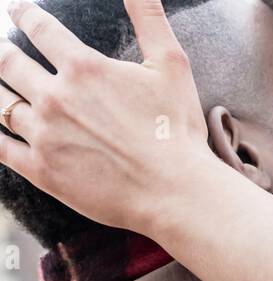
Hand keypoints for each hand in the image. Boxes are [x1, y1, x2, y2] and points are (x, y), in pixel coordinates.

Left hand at [0, 0, 210, 238]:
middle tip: (2, 51)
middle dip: (3, 52)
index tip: (16, 9)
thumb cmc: (177, 131)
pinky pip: (1, 149)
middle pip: (9, 62)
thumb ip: (149, 17)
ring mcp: (45, 135)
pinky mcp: (42, 171)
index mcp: (82, 67)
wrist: (174, 192)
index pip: (39, 28)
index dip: (24, 14)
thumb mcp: (171, 64)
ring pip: (1, 103)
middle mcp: (55, 97)